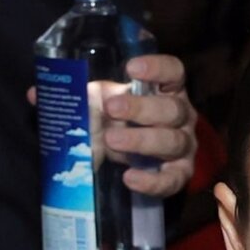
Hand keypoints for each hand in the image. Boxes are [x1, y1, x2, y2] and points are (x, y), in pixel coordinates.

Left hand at [106, 53, 197, 198]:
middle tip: (112, 108)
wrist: (134, 161)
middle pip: (173, 109)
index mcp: (169, 91)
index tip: (131, 69)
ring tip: (111, 140)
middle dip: (141, 108)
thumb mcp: (105, 104)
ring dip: (142, 141)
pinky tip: (129, 178)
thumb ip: (93, 97)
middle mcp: (182, 116)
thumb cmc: (120, 123)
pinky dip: (152, 181)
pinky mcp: (180, 174)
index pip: (174, 72)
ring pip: (173, 142)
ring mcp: (184, 146)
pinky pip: (172, 180)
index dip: (157, 68)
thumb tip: (65, 97)